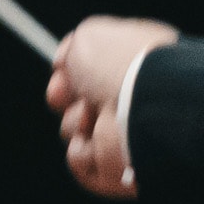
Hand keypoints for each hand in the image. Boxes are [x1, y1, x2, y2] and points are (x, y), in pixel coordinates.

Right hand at [46, 16, 177, 199]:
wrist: (143, 104)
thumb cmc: (120, 65)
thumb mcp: (88, 37)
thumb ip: (74, 47)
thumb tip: (65, 63)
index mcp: (135, 65)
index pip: (95, 72)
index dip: (71, 72)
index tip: (60, 70)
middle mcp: (133, 99)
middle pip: (80, 101)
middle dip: (64, 97)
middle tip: (64, 95)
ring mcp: (127, 133)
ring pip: (76, 131)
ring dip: (74, 123)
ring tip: (91, 116)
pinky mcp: (119, 166)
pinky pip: (82, 162)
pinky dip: (81, 152)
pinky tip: (93, 141)